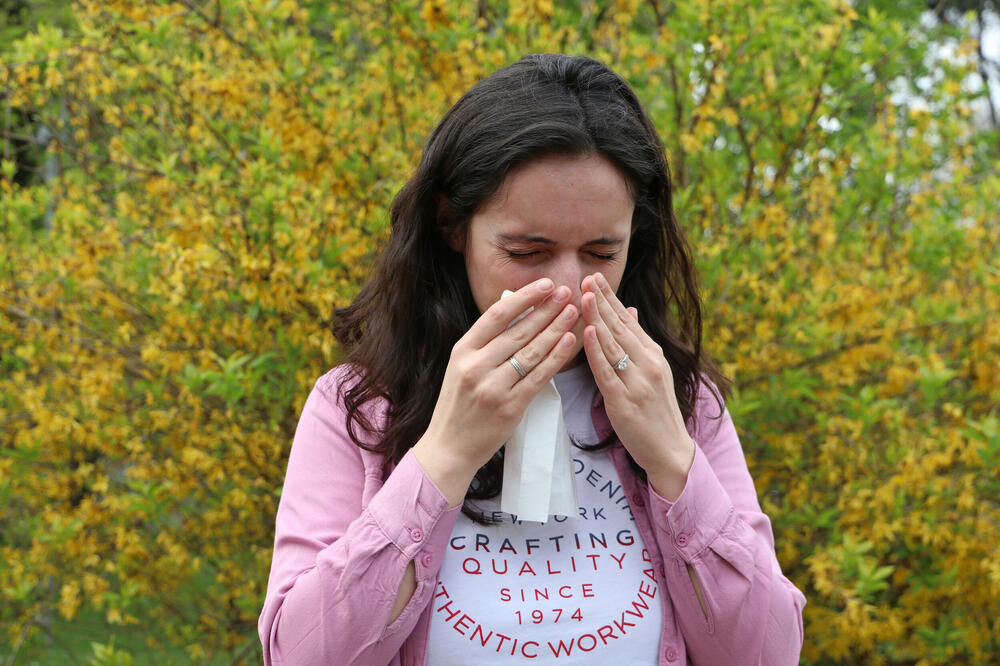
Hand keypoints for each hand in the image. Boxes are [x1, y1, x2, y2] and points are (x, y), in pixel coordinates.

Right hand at [413, 278, 579, 504]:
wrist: (449, 447)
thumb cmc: (458, 404)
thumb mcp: (461, 365)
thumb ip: (485, 342)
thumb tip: (513, 308)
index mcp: (462, 351)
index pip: (497, 315)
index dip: (525, 297)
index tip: (546, 285)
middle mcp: (476, 366)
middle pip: (519, 331)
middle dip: (547, 309)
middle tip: (568, 292)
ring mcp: (493, 387)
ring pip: (532, 351)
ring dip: (556, 329)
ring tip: (573, 312)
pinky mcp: (510, 407)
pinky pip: (538, 377)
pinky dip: (556, 357)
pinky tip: (569, 341)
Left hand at [580, 272, 694, 500]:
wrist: (669, 449)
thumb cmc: (655, 410)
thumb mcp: (652, 370)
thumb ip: (638, 342)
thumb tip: (630, 311)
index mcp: (652, 354)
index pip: (627, 320)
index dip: (609, 298)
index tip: (594, 277)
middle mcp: (648, 363)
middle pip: (619, 327)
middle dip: (600, 301)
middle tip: (585, 277)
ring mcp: (637, 381)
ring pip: (612, 344)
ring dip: (597, 318)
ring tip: (584, 296)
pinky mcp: (624, 400)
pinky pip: (607, 371)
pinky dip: (597, 351)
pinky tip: (587, 333)